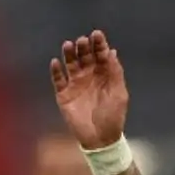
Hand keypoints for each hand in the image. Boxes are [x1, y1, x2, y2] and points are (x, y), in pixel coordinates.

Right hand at [49, 31, 129, 149]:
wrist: (100, 139)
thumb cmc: (113, 117)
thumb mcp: (119, 94)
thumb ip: (115, 74)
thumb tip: (113, 52)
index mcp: (104, 76)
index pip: (101, 56)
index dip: (99, 45)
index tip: (97, 34)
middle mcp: (89, 77)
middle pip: (85, 57)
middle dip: (84, 47)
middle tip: (83, 40)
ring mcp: (75, 85)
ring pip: (70, 64)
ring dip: (69, 54)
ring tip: (69, 45)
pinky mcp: (64, 94)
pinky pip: (57, 79)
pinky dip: (56, 71)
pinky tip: (55, 62)